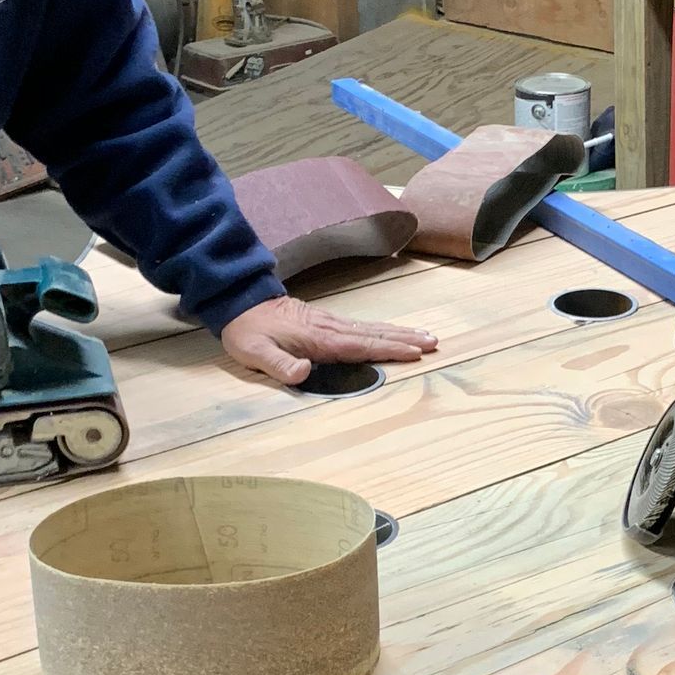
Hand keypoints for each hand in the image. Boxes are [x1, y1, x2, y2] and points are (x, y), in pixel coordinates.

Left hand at [220, 295, 436, 388]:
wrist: (240, 302)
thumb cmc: (248, 332)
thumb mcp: (255, 353)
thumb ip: (279, 366)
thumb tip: (304, 373)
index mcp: (319, 339)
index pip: (361, 346)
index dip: (389, 349)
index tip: (415, 352)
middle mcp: (331, 328)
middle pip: (375, 334)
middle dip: (405, 338)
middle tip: (434, 341)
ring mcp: (330, 322)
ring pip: (372, 328)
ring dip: (400, 332)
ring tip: (425, 335)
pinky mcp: (326, 321)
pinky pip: (362, 326)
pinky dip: (382, 329)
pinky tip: (392, 332)